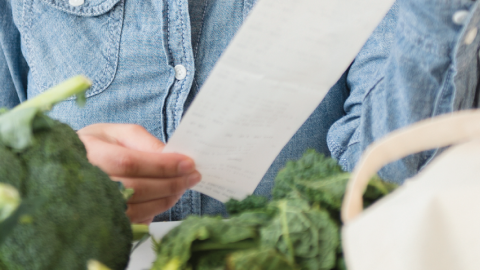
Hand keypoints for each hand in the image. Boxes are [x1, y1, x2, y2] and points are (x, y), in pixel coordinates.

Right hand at [77, 124, 200, 223]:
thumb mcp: (116, 132)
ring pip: (137, 208)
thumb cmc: (96, 145)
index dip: (162, 165)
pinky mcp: (103, 219)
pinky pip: (133, 220)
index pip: (130, 163)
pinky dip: (155, 210)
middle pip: (136, 188)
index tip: (188, 163)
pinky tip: (166, 198)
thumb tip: (170, 154)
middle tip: (193, 176)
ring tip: (183, 186)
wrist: (68, 165)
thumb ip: (143, 140)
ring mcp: (93, 205)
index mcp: (89, 153)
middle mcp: (87, 182)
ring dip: (166, 198)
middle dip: (170, 182)